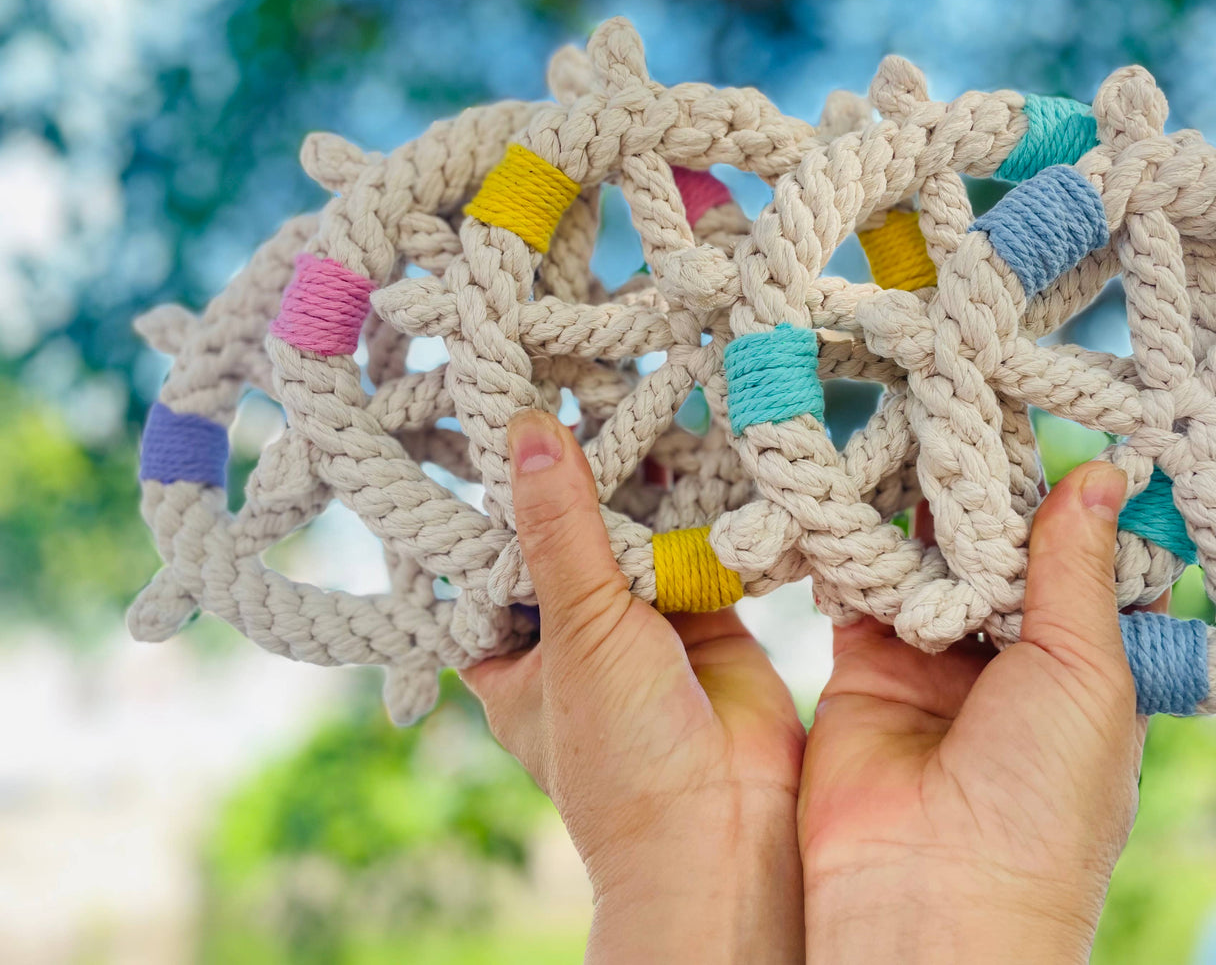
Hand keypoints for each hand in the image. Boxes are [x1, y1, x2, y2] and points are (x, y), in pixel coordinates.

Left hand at [462, 410, 804, 962]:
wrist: (727, 830)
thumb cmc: (623, 753)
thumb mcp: (577, 630)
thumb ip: (560, 529)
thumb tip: (526, 429)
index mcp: (508, 649)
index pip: (488, 554)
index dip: (495, 492)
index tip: (497, 413)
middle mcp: (569, 631)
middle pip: (565, 533)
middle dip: (576, 476)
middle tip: (574, 387)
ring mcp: (638, 624)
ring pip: (631, 535)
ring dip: (639, 484)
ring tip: (635, 399)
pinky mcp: (704, 617)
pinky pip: (694, 547)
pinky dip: (698, 508)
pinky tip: (697, 446)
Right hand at [798, 462, 1149, 963]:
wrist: (931, 895)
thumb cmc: (1041, 800)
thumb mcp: (1086, 672)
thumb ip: (1076, 570)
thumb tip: (1104, 473)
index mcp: (1084, 668)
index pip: (1074, 561)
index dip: (1060, 497)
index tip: (1044, 418)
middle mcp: (1010, 662)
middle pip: (996, 553)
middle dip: (981, 493)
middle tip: (964, 406)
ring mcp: (935, 664)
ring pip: (927, 562)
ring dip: (919, 510)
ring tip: (912, 426)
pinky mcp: (864, 668)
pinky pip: (862, 589)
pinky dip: (859, 545)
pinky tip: (860, 487)